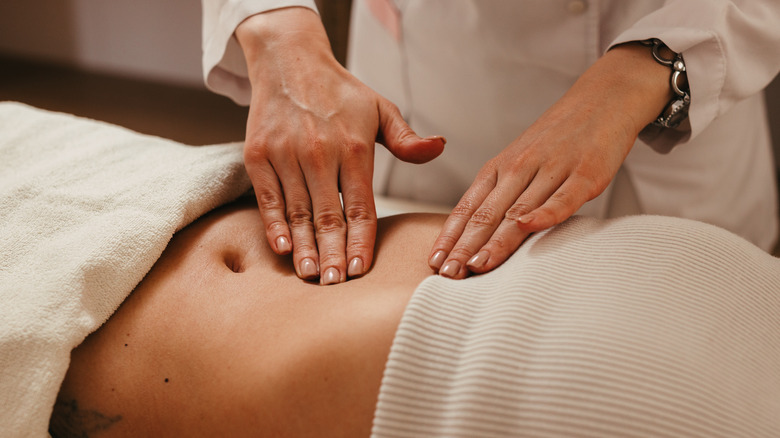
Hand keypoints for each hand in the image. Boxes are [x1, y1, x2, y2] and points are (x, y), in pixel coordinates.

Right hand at [237, 8, 444, 284]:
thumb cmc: (341, 93)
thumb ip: (406, 138)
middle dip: (333, 254)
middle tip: (335, 285)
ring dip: (304, 247)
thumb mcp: (380, 109)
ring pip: (297, 211)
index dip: (362, 241)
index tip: (361, 270)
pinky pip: (267, 197)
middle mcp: (320, 152)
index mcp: (355, 147)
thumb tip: (439, 147)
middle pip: (328, 216)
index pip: (361, 206)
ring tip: (311, 276)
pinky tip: (283, 248)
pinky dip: (274, 224)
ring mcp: (286, 154)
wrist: (289, 62)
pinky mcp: (258, 154)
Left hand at [428, 43, 673, 278]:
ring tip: (477, 267)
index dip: (450, 236)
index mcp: (500, 167)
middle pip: (486, 214)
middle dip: (464, 247)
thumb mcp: (521, 161)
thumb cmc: (558, 139)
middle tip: (448, 274)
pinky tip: (528, 228)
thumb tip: (476, 236)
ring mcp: (552, 169)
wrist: (604, 98)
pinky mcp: (586, 172)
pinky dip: (545, 213)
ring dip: (496, 241)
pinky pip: (563, 197)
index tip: (434, 262)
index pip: (467, 207)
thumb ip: (501, 194)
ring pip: (518, 210)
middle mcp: (520, 168)